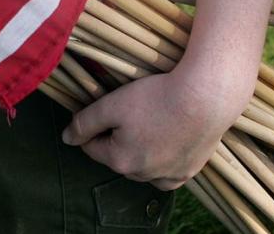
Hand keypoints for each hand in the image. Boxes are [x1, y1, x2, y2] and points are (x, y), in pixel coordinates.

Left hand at [61, 52, 254, 190]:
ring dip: (140, 150)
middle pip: (118, 157)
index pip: (92, 147)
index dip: (92, 127)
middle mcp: (143, 175)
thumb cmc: (156, 98)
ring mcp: (169, 176)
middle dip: (116, 138)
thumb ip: (85, 122)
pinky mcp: (190, 170)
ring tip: (150, 123)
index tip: (103, 108)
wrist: (207, 98)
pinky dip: (163, 160)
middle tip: (130, 111)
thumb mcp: (112, 104)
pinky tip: (167, 141)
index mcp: (120, 160)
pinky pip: (168, 172)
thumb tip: (66, 138)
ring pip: (143, 166)